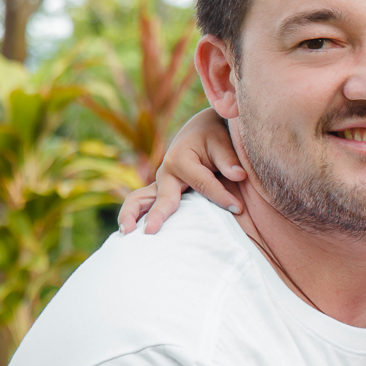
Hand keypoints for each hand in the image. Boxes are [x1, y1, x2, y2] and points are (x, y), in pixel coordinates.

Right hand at [117, 107, 245, 233]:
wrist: (202, 129)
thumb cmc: (213, 136)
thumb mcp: (222, 142)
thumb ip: (229, 159)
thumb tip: (239, 175)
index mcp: (181, 159)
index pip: (203, 184)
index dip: (221, 197)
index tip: (238, 208)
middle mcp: (166, 173)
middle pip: (163, 197)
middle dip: (158, 214)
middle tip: (151, 231)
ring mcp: (159, 184)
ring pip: (139, 200)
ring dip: (131, 216)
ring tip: (126, 235)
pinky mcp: (160, 192)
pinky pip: (141, 204)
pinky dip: (133, 216)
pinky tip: (128, 235)